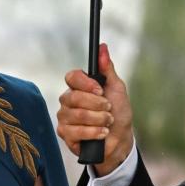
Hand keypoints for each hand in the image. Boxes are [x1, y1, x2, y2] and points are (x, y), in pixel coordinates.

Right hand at [57, 43, 133, 176]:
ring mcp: (64, 117)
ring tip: (107, 123)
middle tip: (108, 110)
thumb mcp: (116, 88)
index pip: (71, 77)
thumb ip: (107, 68)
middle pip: (74, 97)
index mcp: (78, 87)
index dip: (86, 84)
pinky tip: (101, 133)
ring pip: (76, 115)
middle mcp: (68, 100)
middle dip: (97, 106)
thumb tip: (103, 47)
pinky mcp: (64, 134)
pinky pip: (75, 131)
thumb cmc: (118, 112)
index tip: (100, 90)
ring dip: (98, 120)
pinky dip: (93, 132)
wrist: (120, 139)